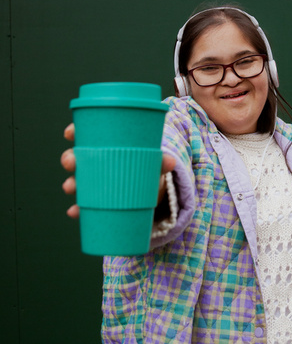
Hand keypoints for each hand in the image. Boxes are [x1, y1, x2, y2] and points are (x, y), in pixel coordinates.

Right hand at [61, 123, 175, 218]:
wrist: (151, 188)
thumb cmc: (147, 167)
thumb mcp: (153, 163)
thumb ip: (159, 162)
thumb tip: (170, 161)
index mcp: (107, 145)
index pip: (86, 133)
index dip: (75, 131)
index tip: (69, 133)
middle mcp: (96, 161)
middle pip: (77, 156)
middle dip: (70, 158)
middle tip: (70, 163)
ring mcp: (95, 180)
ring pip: (77, 179)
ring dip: (71, 183)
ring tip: (70, 187)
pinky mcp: (98, 199)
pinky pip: (85, 203)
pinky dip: (78, 208)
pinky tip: (74, 211)